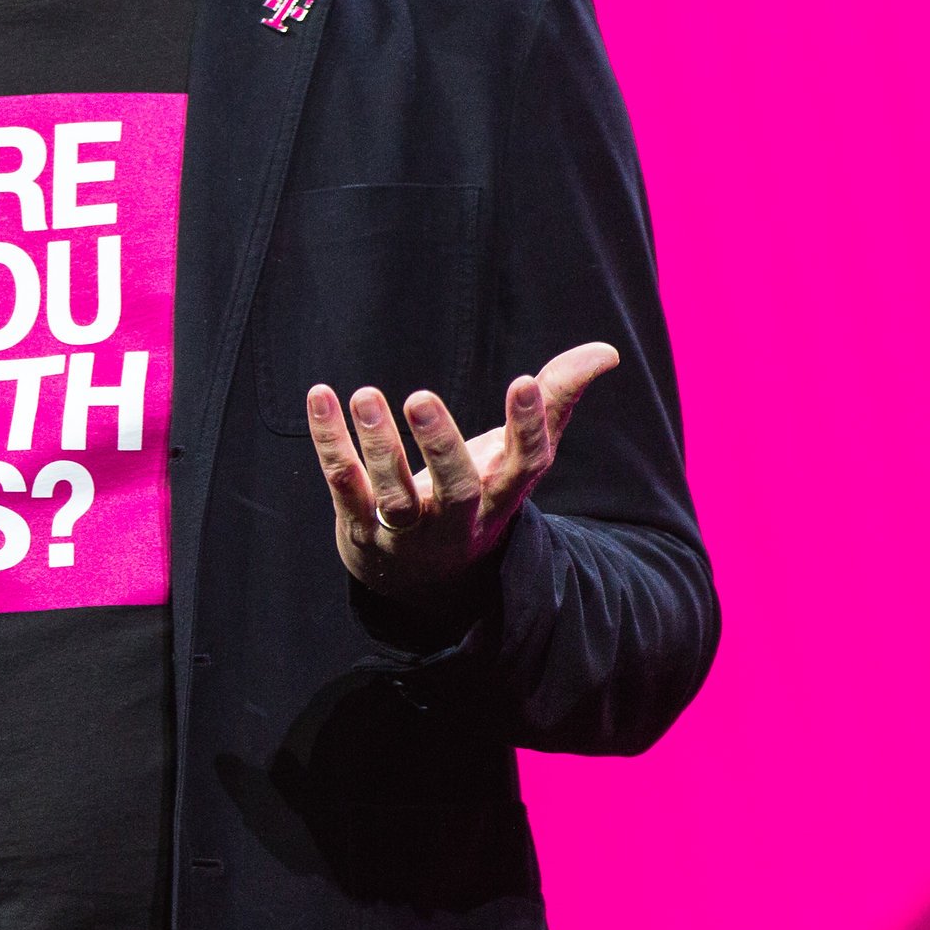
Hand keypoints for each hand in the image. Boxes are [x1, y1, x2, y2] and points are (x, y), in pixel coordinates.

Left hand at [307, 345, 620, 597]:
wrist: (419, 576)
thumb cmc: (476, 492)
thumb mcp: (515, 455)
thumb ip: (556, 400)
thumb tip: (607, 352)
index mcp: (503, 494)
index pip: (525, 465)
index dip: (529, 427)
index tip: (525, 382)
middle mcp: (459, 518)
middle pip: (457, 490)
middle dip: (441, 445)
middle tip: (420, 396)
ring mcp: (408, 530)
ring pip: (394, 495)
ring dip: (378, 446)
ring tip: (364, 394)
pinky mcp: (361, 527)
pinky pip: (344, 485)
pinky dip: (330, 442)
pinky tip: (321, 396)